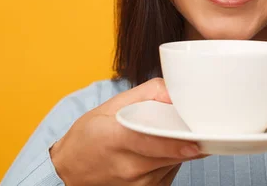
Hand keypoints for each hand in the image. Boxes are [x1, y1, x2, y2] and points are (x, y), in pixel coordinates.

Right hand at [49, 78, 203, 185]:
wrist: (70, 170)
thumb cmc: (89, 136)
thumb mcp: (109, 106)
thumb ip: (147, 93)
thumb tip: (176, 90)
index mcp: (116, 139)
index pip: (150, 143)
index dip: (175, 143)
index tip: (195, 141)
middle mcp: (128, 167)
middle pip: (170, 154)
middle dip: (186, 139)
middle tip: (194, 125)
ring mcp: (139, 185)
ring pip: (175, 162)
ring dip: (179, 147)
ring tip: (166, 134)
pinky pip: (171, 170)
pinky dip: (172, 158)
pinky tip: (159, 149)